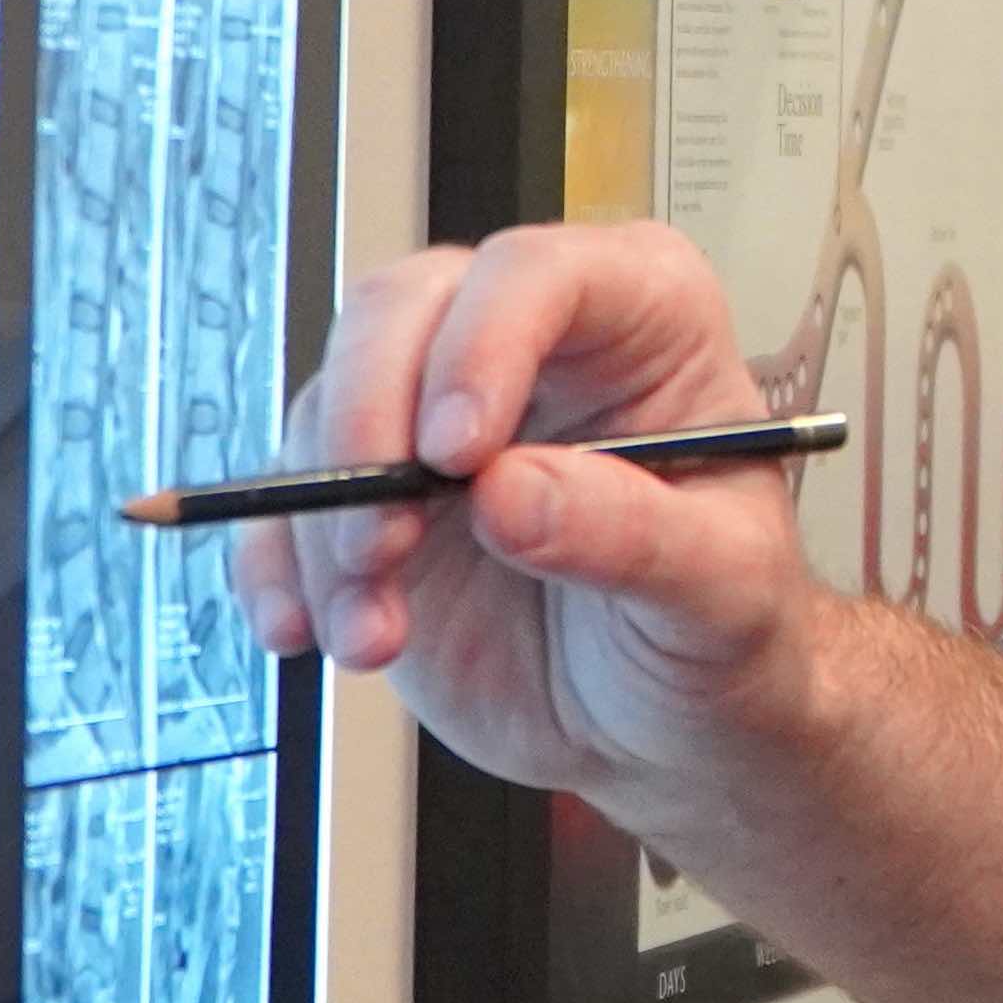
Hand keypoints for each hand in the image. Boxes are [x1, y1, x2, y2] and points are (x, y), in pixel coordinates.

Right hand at [232, 222, 824, 840]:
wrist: (669, 728)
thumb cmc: (724, 630)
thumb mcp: (720, 590)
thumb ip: (631, 535)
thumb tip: (512, 493)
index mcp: (640, 319)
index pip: (538, 275)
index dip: (481, 346)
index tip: (458, 452)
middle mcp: (526, 345)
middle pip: (402, 310)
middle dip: (368, 424)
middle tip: (385, 542)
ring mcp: (434, 417)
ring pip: (330, 405)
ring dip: (326, 524)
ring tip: (375, 630)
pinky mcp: (372, 499)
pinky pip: (289, 501)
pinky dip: (278, 567)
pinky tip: (310, 631)